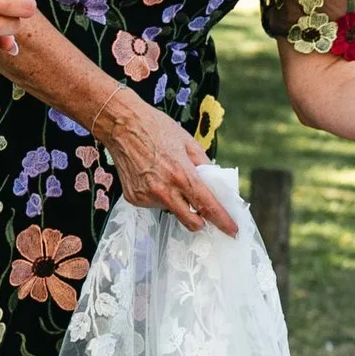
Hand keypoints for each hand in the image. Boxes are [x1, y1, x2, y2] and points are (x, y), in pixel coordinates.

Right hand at [96, 94, 238, 235]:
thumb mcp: (188, 142)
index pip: (207, 205)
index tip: (232, 230)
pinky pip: (154, 204)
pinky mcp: (134, 198)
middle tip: (203, 210)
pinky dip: (159, 195)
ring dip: (176, 201)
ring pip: (172, 210)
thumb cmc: (155, 128)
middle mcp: (164, 190)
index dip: (222, 221)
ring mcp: (147, 196)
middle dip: (201, 221)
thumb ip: (204, 165)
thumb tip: (215, 183)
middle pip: (191, 221)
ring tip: (167, 176)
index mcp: (182, 174)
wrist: (121, 125)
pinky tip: (153, 177)